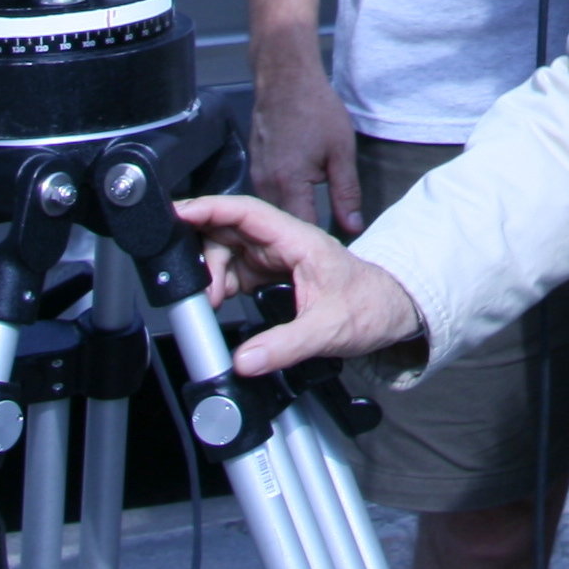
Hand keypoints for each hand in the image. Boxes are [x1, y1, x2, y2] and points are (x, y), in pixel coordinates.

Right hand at [175, 193, 426, 375]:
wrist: (391, 313)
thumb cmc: (371, 307)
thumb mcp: (329, 329)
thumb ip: (285, 345)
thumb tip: (245, 360)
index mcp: (299, 239)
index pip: (246, 212)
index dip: (209, 208)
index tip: (177, 213)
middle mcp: (285, 242)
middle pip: (230, 229)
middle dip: (204, 252)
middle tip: (198, 289)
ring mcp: (279, 257)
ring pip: (230, 249)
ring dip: (213, 272)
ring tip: (212, 302)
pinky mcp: (275, 274)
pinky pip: (238, 269)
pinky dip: (223, 283)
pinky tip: (220, 302)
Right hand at [248, 68, 365, 235]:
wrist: (285, 78)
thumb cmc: (316, 110)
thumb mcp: (341, 152)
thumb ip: (346, 193)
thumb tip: (353, 227)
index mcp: (289, 185)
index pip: (303, 229)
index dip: (320, 242)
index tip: (335, 249)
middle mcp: (266, 186)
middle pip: (285, 224)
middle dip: (304, 235)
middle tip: (327, 239)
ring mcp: (256, 177)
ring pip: (275, 212)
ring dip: (293, 218)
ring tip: (315, 223)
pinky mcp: (254, 168)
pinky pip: (269, 196)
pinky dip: (284, 202)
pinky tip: (299, 200)